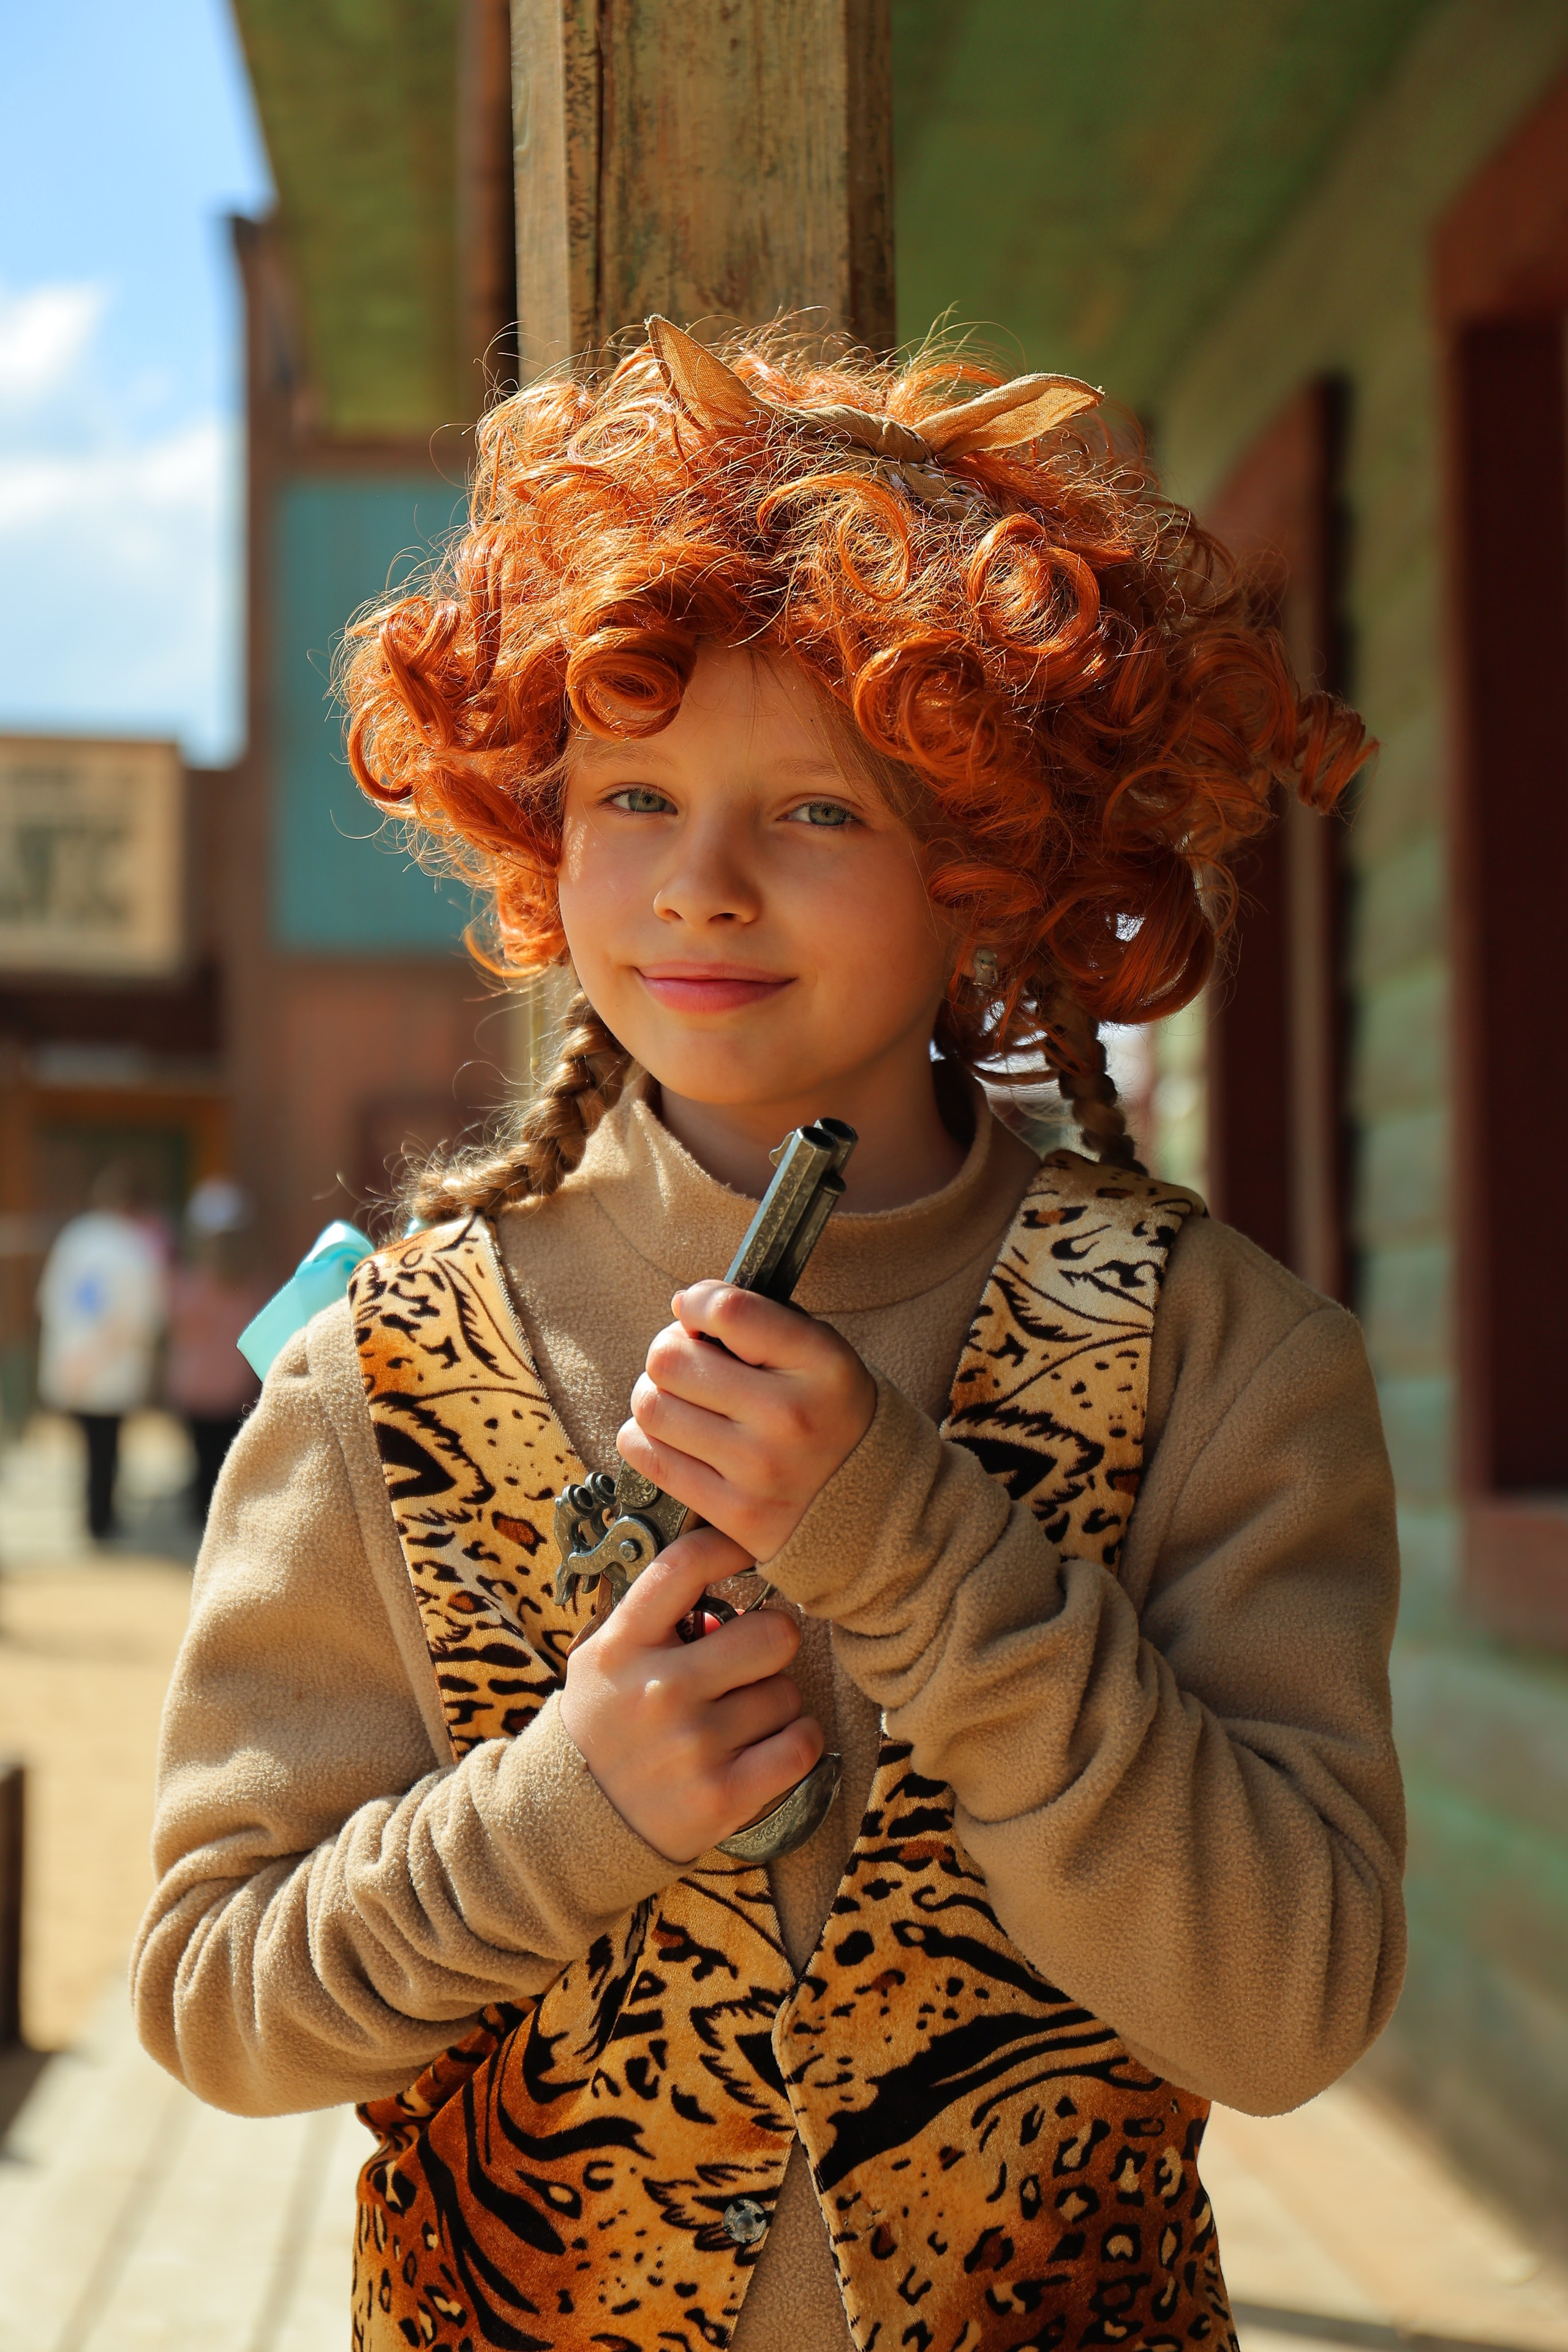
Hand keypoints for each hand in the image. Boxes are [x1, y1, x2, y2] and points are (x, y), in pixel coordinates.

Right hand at [559, 1523, 823, 1862]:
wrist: (576, 1825)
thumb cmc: (604, 1726)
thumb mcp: (603, 1659)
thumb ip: (651, 1614)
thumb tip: (722, 1566)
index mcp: (622, 1647)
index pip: (684, 1566)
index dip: (728, 1546)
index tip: (746, 1552)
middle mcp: (658, 1691)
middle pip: (770, 1634)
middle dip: (771, 1644)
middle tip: (751, 1661)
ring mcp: (693, 1745)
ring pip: (786, 1693)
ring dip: (775, 1702)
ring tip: (739, 1717)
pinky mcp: (723, 1796)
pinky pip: (800, 1744)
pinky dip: (797, 1740)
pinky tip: (771, 1743)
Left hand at [618, 1282, 875, 1561]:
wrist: (875, 1503)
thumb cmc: (828, 1412)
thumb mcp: (820, 1352)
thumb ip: (758, 1321)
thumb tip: (684, 1307)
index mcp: (823, 1364)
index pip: (730, 1312)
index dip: (696, 1303)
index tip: (693, 1311)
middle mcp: (791, 1417)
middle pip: (671, 1361)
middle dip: (669, 1353)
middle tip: (687, 1364)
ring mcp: (761, 1471)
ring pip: (651, 1408)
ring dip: (654, 1398)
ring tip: (681, 1402)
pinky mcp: (736, 1516)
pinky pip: (649, 1457)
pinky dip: (645, 1441)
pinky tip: (674, 1439)